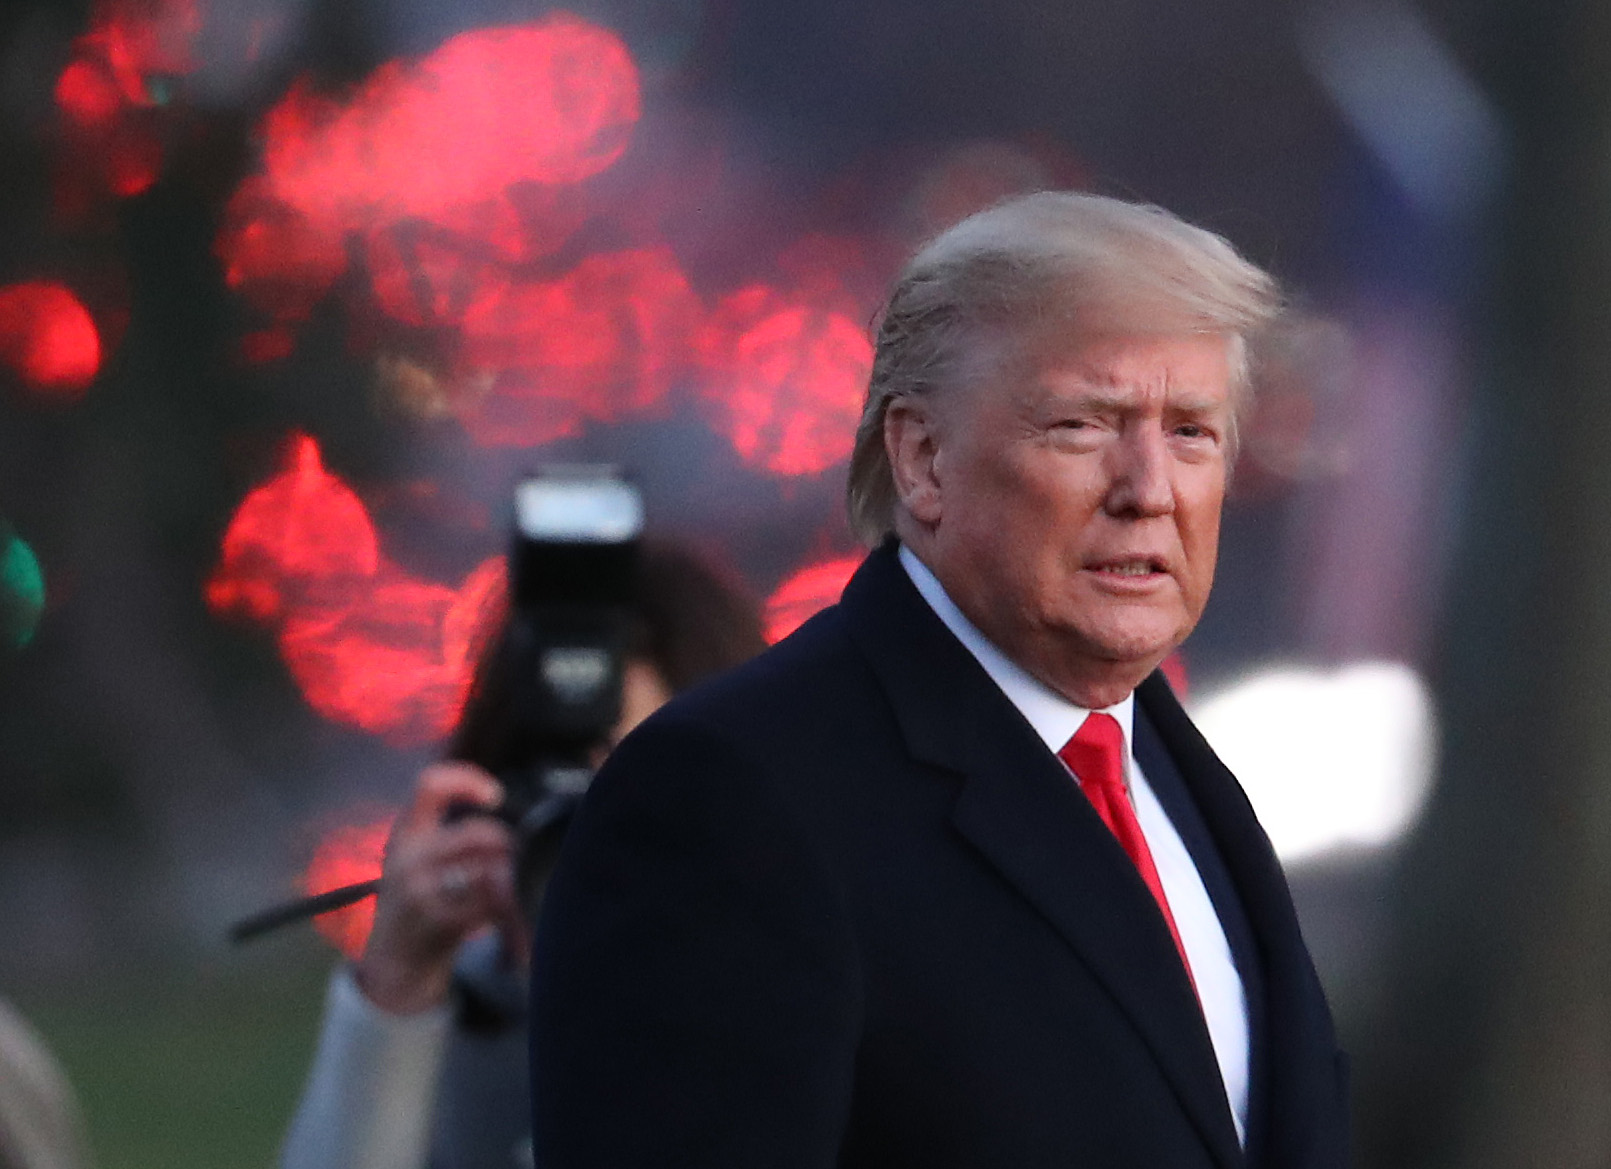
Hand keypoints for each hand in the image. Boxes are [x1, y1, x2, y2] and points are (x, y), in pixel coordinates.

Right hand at [354, 762, 522, 1014]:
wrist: (393, 962)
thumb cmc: (417, 901)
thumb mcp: (417, 858)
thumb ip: (451, 833)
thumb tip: (510, 820)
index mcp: (405, 834)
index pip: (430, 784)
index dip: (468, 779)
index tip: (493, 797)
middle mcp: (408, 858)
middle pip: (478, 833)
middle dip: (508, 844)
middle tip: (515, 857)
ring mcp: (420, 891)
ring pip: (490, 868)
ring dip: (511, 877)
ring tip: (511, 888)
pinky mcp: (439, 922)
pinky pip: (492, 903)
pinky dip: (508, 906)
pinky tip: (506, 914)